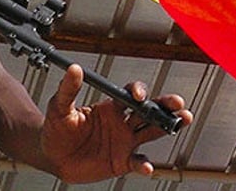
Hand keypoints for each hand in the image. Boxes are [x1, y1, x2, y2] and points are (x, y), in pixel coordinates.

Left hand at [40, 64, 191, 182]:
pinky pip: (138, 163)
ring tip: (183, 120)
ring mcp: (124, 142)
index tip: (138, 96)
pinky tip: (147, 167)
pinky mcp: (122, 161)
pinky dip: (144, 165)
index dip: (138, 92)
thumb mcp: (60, 107)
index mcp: (110, 106)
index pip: (130, 94)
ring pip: (152, 132)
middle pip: (149, 111)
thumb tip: (74, 69)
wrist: (52, 155)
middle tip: (179, 103)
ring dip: (167, 127)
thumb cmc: (57, 128)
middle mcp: (122, 122)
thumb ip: (68, 90)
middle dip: (165, 105)